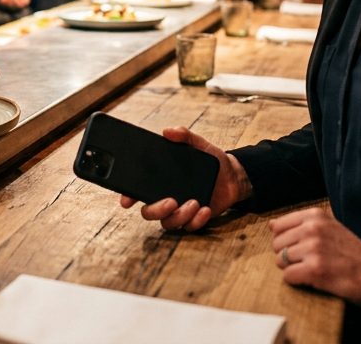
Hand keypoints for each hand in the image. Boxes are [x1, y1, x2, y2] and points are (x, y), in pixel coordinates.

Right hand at [118, 126, 250, 230]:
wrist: (233, 175)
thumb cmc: (211, 160)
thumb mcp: (198, 144)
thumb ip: (184, 135)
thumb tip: (168, 131)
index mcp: (161, 180)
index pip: (138, 190)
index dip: (128, 196)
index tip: (127, 200)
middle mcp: (166, 197)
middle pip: (149, 212)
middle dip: (156, 210)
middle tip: (171, 201)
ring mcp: (179, 210)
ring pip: (168, 223)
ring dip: (179, 216)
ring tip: (194, 203)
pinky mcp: (194, 219)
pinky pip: (189, 227)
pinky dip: (196, 221)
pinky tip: (205, 209)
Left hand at [271, 204, 360, 306]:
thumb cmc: (350, 252)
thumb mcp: (328, 227)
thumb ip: (300, 224)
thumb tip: (271, 224)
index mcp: (315, 215)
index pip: (278, 226)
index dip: (286, 240)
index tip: (301, 246)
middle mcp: (312, 228)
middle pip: (277, 244)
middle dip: (287, 256)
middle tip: (308, 260)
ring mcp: (313, 248)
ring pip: (280, 260)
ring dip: (293, 268)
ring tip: (312, 268)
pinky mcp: (314, 269)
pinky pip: (288, 276)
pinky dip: (297, 281)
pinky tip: (313, 278)